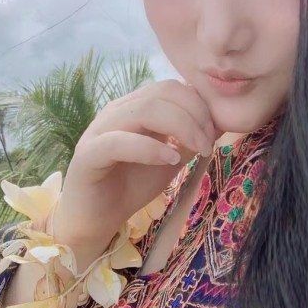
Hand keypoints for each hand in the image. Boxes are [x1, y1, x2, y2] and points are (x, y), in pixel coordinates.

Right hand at [52, 80, 223, 250]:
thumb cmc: (132, 186)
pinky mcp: (88, 154)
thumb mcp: (170, 160)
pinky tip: (170, 159)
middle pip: (162, 93)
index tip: (215, 132)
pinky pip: (119, 141)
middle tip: (208, 143)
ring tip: (198, 150)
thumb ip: (189, 140)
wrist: (97, 219)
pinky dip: (150, 148)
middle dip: (195, 114)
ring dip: (180, 127)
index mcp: (135, 107)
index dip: (199, 105)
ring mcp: (99, 129)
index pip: (171, 88)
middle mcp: (117, 111)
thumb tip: (220, 122)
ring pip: (144, 109)